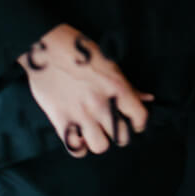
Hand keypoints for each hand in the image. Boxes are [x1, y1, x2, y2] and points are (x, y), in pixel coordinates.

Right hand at [18, 23, 153, 155]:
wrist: (46, 46)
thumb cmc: (80, 50)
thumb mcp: (109, 62)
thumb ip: (128, 86)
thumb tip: (148, 98)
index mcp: (117, 87)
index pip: (140, 118)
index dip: (138, 123)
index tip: (133, 122)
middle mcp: (101, 104)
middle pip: (121, 138)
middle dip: (119, 134)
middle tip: (112, 127)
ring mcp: (81, 114)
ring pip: (100, 146)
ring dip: (99, 140)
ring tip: (95, 131)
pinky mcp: (61, 120)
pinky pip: (76, 149)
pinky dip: (79, 146)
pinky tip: (79, 135)